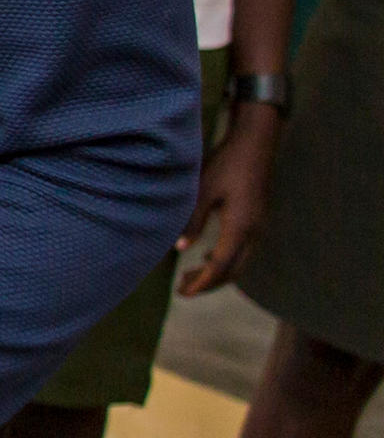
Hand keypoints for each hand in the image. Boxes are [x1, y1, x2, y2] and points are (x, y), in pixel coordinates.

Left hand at [180, 103, 283, 293]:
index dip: (203, 282)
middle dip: (209, 283)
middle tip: (182, 290)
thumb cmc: (226, 163)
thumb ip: (192, 220)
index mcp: (240, 226)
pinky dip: (225, 259)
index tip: (184, 293)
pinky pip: (243, 249)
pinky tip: (208, 256)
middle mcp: (254, 230)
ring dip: (216, 272)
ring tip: (189, 276)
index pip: (222, 265)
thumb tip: (180, 248)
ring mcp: (258, 225)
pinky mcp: (256, 218)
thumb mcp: (203, 190)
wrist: (255, 143)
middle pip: (234, 270)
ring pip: (240, 261)